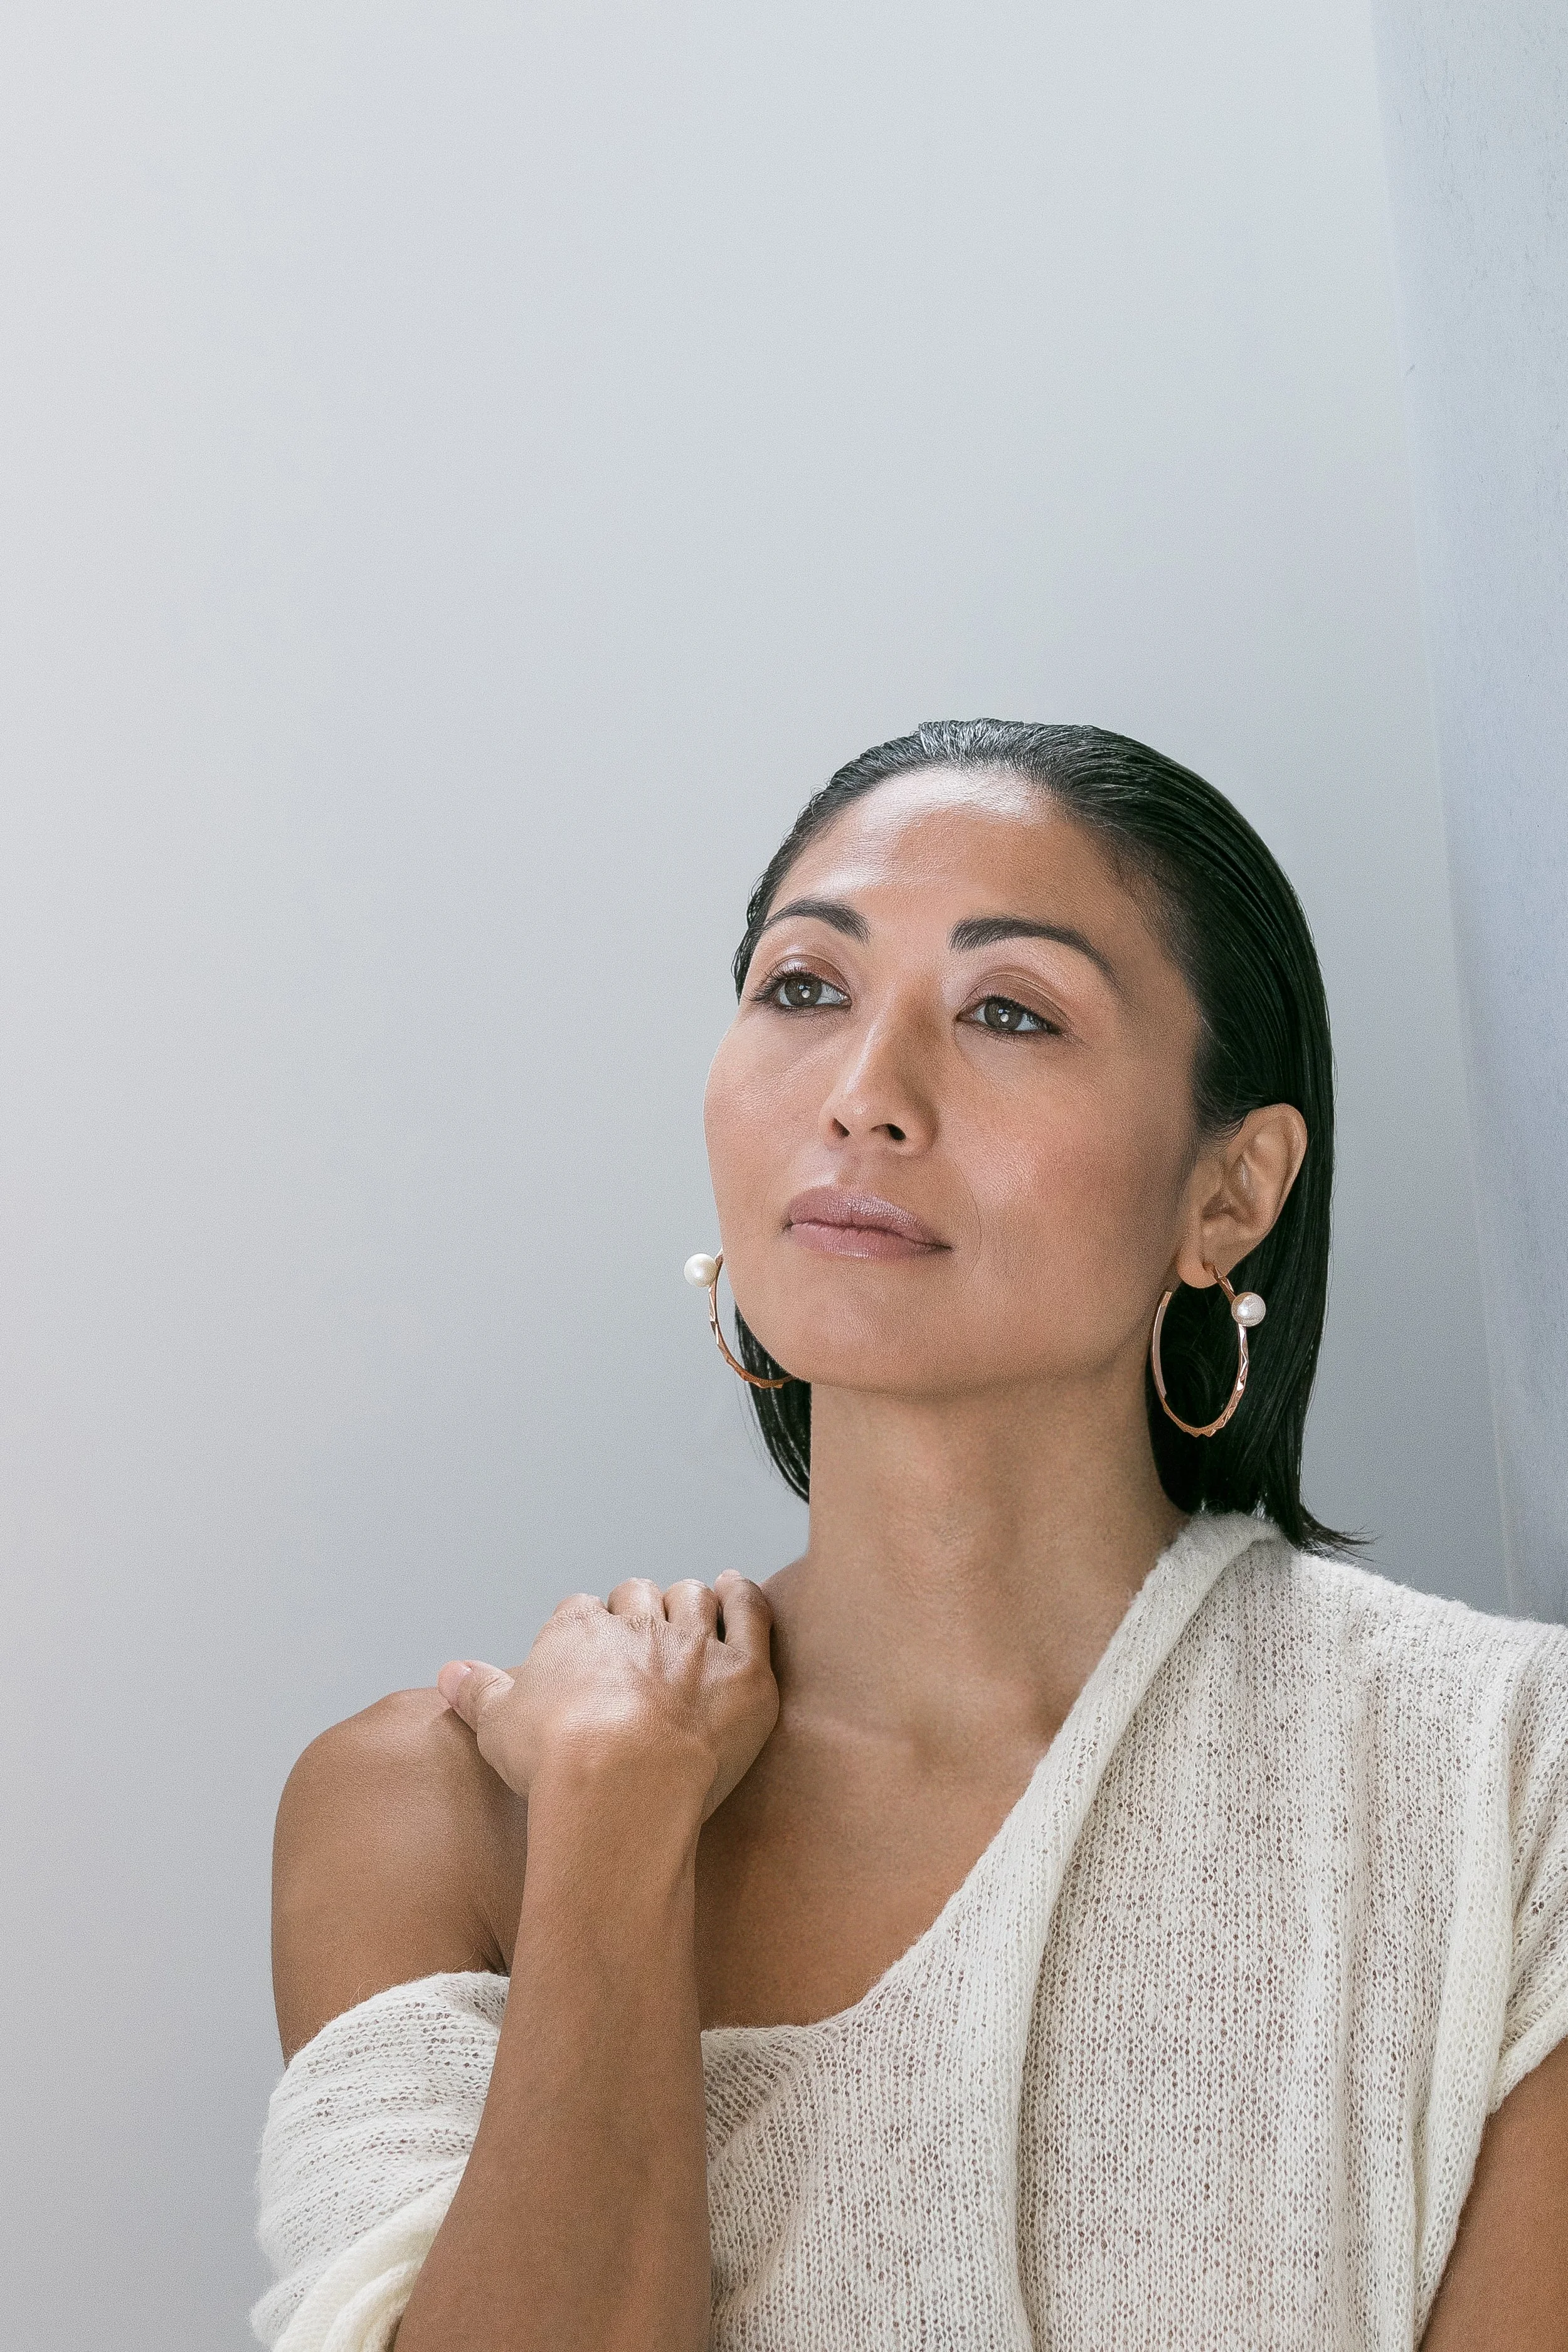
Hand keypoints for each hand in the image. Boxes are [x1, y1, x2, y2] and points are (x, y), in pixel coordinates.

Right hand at [436, 1572, 777, 1820]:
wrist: (621, 1783)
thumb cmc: (555, 1760)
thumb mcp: (497, 1724)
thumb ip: (476, 1691)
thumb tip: (450, 1673)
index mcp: (579, 1629)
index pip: (582, 1610)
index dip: (588, 1629)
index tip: (590, 1653)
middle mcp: (638, 1623)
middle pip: (639, 1596)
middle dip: (639, 1612)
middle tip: (641, 1644)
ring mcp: (695, 1643)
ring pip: (693, 1598)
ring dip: (689, 1603)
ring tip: (690, 1615)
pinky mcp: (743, 1670)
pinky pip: (750, 1612)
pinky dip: (744, 1596)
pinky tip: (737, 1590)